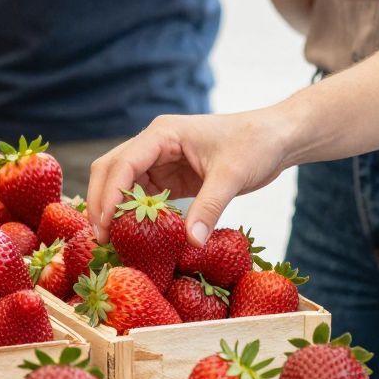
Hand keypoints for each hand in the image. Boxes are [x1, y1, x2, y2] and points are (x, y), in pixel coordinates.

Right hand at [88, 107, 299, 244]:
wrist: (276, 138)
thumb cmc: (255, 144)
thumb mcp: (231, 177)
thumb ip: (209, 209)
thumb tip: (190, 245)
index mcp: (164, 133)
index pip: (124, 163)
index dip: (110, 195)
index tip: (105, 225)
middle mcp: (155, 143)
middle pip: (112, 170)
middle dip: (102, 203)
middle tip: (102, 239)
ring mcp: (161, 159)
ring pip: (123, 184)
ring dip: (116, 211)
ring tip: (114, 243)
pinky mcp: (171, 176)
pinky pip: (144, 196)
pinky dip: (136, 215)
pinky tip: (136, 237)